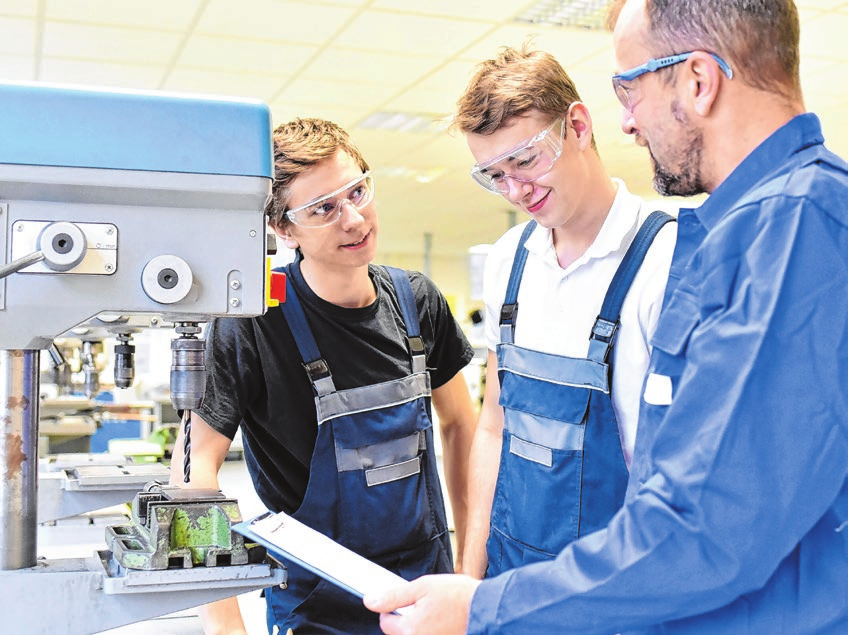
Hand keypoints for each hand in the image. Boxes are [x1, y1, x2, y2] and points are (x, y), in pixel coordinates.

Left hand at [363, 574, 480, 634]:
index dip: (392, 607)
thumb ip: (394, 596)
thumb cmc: (459, 596)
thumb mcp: (423, 587)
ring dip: (420, 625)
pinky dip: (433, 629)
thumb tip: (370, 601)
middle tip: (424, 604)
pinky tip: (443, 619)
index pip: (385, 623)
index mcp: (410, 630)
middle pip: (400, 633)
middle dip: (407, 618)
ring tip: (436, 611)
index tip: (403, 600)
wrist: (488, 609)